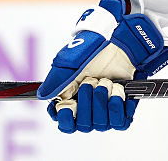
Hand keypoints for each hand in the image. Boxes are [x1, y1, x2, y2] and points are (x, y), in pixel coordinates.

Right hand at [37, 0, 167, 132]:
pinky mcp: (124, 107)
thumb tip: (43, 96)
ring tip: (107, 82)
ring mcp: (106, 108)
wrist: (122, 40)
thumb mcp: (71, 61)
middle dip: (88, 102)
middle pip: (83, 125)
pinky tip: (118, 91)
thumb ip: (56, 79)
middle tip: (92, 81)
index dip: (66, 119)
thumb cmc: (95, 49)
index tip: (69, 106)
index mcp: (71, 99)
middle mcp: (88, 107)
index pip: (65, 123)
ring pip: (102, 124)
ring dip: (104, 102)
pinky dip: (119, 108)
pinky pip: (121, 123)